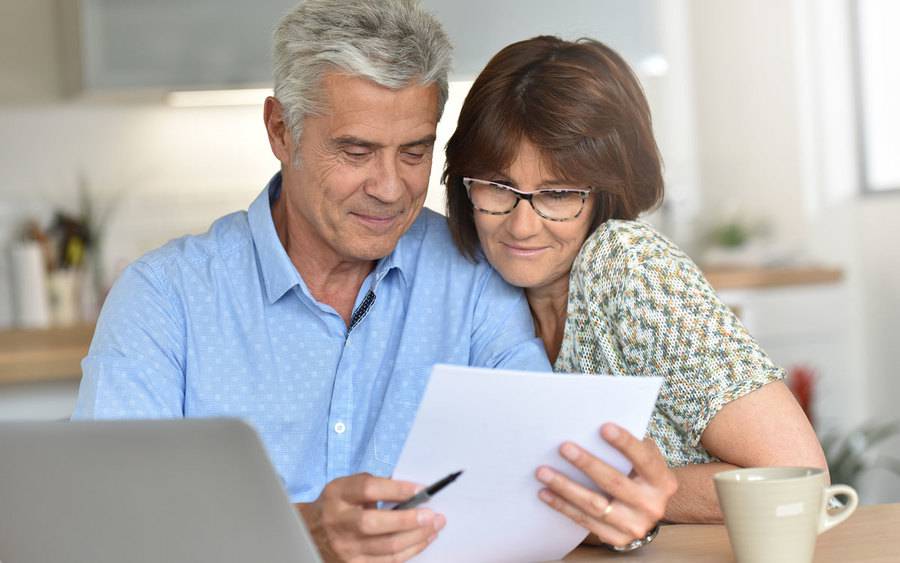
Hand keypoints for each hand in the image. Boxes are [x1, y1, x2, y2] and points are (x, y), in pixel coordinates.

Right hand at [295, 473, 445, 561]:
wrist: (312, 531)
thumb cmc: (340, 504)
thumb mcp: (349, 487)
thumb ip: (375, 485)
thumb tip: (412, 491)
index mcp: (338, 495)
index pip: (368, 489)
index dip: (397, 489)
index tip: (421, 489)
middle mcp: (338, 522)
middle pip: (374, 523)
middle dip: (408, 520)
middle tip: (432, 515)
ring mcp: (345, 547)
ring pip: (386, 546)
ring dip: (416, 537)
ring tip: (435, 527)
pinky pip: (388, 561)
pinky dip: (410, 550)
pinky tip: (423, 540)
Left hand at [535, 423, 676, 547]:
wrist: (646, 511)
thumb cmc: (639, 474)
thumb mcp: (644, 459)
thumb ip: (628, 447)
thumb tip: (592, 427)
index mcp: (662, 481)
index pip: (644, 459)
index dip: (625, 443)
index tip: (604, 427)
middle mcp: (652, 505)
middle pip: (614, 482)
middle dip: (587, 464)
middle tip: (564, 447)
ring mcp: (634, 525)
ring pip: (594, 505)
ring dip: (565, 487)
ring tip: (543, 472)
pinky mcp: (616, 538)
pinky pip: (584, 521)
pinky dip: (562, 505)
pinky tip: (545, 493)